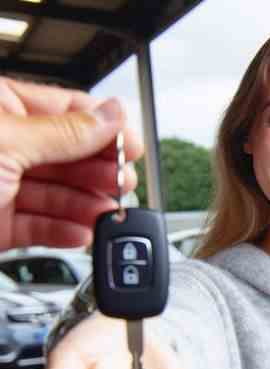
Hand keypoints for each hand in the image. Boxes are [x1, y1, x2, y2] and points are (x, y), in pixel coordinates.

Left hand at [0, 77, 143, 249]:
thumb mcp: (7, 140)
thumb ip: (66, 132)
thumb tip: (113, 114)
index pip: (66, 110)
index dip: (104, 129)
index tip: (132, 147)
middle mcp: (3, 147)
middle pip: (69, 158)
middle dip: (99, 173)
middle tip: (122, 183)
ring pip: (59, 196)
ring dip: (88, 207)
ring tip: (106, 214)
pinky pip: (41, 228)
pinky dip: (64, 233)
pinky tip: (80, 233)